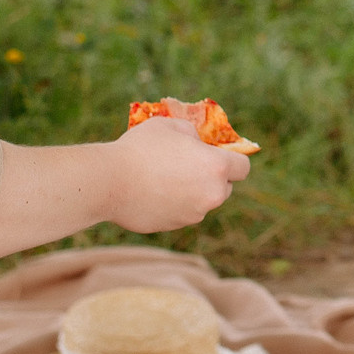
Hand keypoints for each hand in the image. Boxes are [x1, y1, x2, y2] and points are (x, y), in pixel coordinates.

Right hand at [102, 113, 249, 231]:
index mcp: (216, 167)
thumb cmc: (141, 148)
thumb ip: (192, 134)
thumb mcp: (170, 126)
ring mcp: (193, 214)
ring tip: (161, 177)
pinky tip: (150, 192)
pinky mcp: (175, 226)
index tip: (218, 155)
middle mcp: (211, 194)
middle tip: (187, 165)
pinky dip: (173, 204)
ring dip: (191, 192)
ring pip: (201, 201)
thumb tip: (198, 144)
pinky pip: (181, 213)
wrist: (109, 182)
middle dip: (212, 177)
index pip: (243, 167)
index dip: (233, 160)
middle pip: (225, 187)